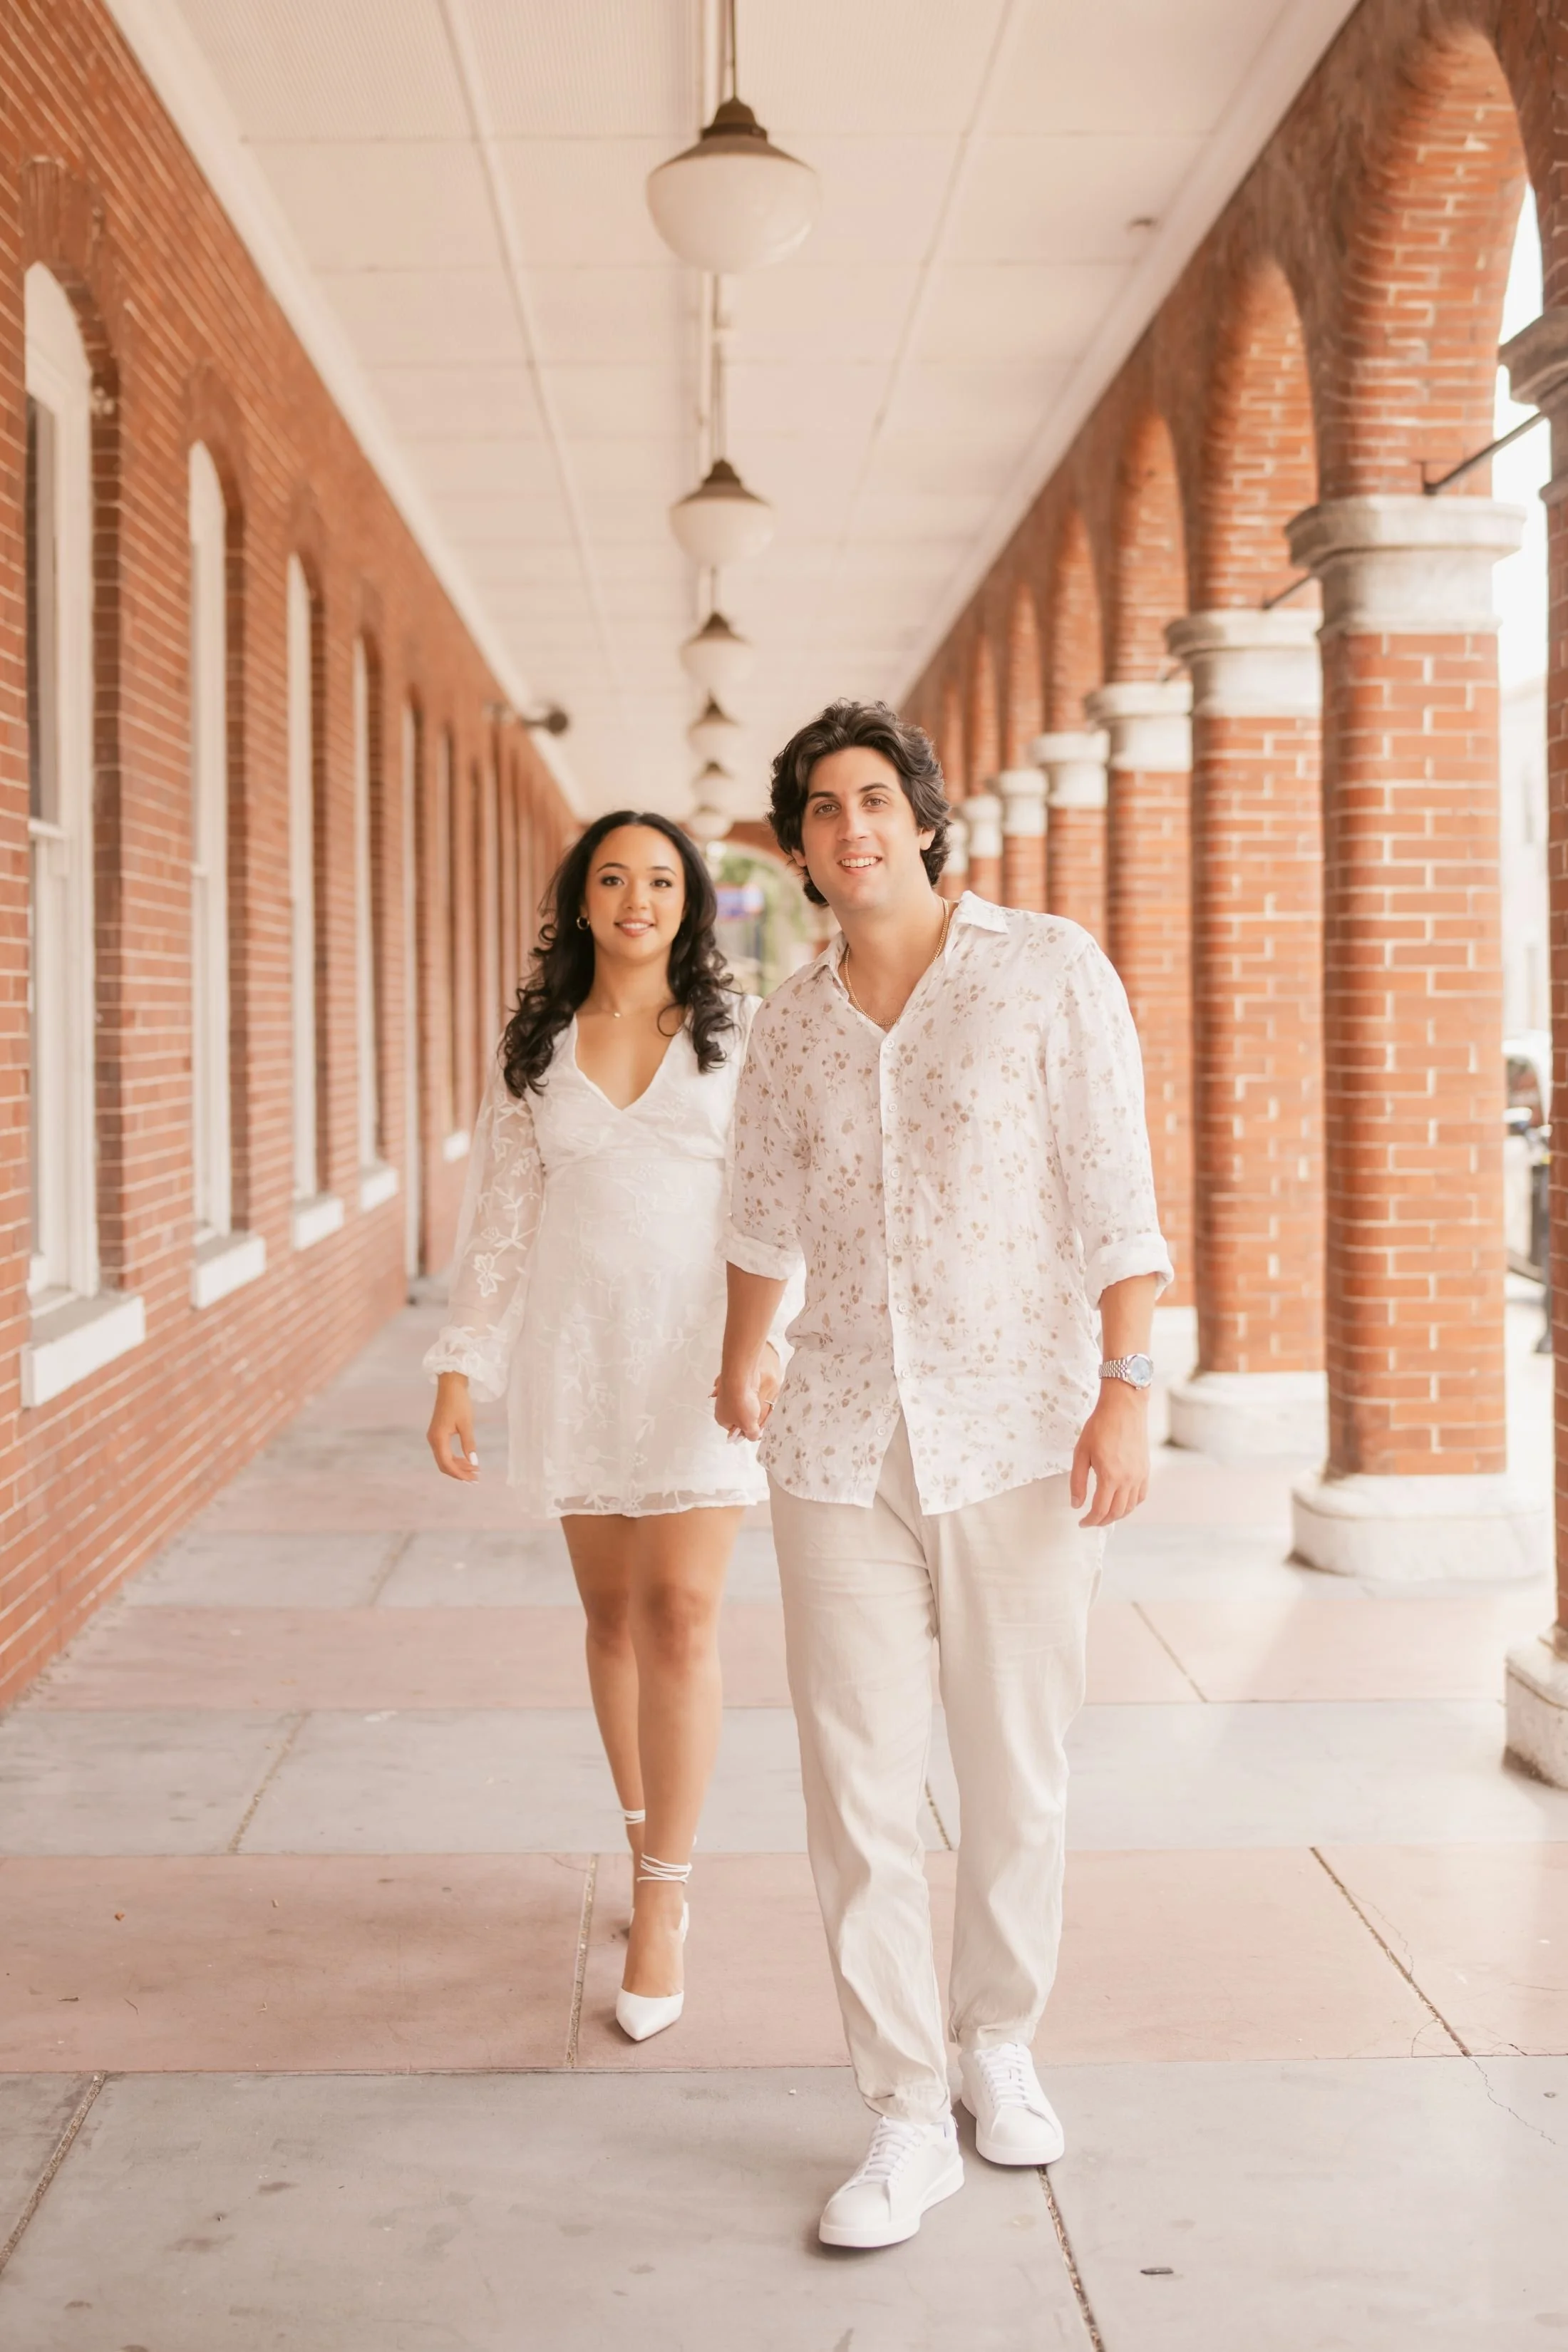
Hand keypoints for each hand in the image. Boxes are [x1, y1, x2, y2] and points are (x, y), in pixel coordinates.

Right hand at [427, 1371, 479, 1481]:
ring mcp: (433, 1437)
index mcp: (438, 1438)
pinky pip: (444, 1452)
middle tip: (476, 1478)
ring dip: (458, 1466)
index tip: (473, 1479)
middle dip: (459, 1473)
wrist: (450, 1386)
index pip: (447, 1463)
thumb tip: (474, 1462)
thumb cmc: (459, 1402)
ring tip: (474, 1470)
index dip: (460, 1474)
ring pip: (444, 1459)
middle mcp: (433, 1440)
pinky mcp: (437, 1434)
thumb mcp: (466, 1424)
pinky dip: (455, 1458)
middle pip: (444, 1464)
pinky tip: (467, 1460)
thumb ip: (469, 1444)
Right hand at [714, 1345, 777, 1442]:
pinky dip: (750, 1397)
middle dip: (749, 1419)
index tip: (757, 1429)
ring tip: (758, 1406)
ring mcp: (727, 1396)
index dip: (746, 1431)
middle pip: (738, 1418)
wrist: (740, 1379)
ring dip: (751, 1408)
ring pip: (742, 1406)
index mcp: (722, 1420)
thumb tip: (753, 1437)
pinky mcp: (734, 1386)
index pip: (734, 1430)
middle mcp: (722, 1408)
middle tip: (759, 1418)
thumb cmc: (741, 1404)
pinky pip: (744, 1396)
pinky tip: (755, 1397)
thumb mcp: (749, 1426)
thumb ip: (751, 1435)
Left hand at [1069, 1380, 1148, 1526]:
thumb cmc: (1100, 1426)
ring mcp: (1139, 1475)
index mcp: (1110, 1477)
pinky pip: (1141, 1496)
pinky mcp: (1145, 1469)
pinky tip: (1122, 1502)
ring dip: (1117, 1515)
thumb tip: (1076, 1504)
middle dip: (1102, 1521)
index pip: (1100, 1510)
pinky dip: (1131, 1505)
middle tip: (1090, 1521)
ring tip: (1104, 1514)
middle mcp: (1128, 1480)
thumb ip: (1078, 1482)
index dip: (1090, 1520)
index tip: (1082, 1522)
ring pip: (1130, 1507)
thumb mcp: (1081, 1453)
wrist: (1124, 1407)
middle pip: (1116, 1512)